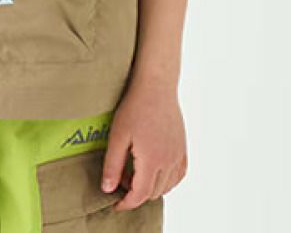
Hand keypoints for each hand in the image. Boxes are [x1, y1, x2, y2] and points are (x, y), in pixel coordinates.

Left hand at [100, 78, 187, 211]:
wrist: (156, 86)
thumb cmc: (135, 107)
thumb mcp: (117, 136)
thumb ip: (112, 165)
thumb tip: (108, 189)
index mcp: (152, 161)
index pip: (140, 195)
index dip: (126, 203)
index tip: (115, 204)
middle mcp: (169, 161)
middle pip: (153, 193)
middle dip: (136, 193)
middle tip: (120, 177)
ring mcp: (178, 155)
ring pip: (167, 186)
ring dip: (150, 187)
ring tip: (133, 170)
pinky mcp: (182, 148)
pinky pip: (178, 175)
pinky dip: (166, 179)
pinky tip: (154, 169)